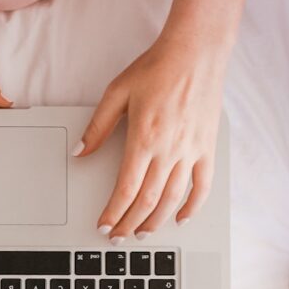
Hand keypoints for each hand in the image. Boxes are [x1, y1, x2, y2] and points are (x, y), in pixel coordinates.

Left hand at [75, 34, 225, 241]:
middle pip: (148, 200)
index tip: (104, 226)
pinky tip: (181, 218)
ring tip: (142, 234)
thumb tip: (80, 151)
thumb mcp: (117, 92)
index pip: (126, 188)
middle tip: (118, 237)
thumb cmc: (157, 68)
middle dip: (130, 223)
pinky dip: (193, 206)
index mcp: (143, 139)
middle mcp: (169, 150)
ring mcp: (191, 151)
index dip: (114, 212)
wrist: (196, 52)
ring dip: (156, 221)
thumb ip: (98, 126)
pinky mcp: (207, 148)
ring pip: (173, 198)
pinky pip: (202, 185)